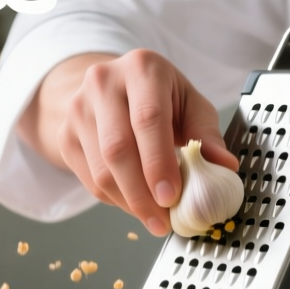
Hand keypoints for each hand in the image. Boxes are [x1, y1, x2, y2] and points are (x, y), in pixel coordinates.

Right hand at [18, 50, 238, 235]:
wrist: (113, 87)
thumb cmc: (159, 97)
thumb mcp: (190, 104)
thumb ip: (207, 134)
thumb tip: (224, 166)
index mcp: (142, 68)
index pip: (147, 119)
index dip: (158, 162)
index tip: (170, 196)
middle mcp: (103, 83)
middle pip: (118, 149)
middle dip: (141, 193)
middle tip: (162, 220)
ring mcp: (78, 109)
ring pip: (101, 171)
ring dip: (129, 203)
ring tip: (153, 218)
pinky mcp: (65, 135)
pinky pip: (89, 180)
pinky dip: (114, 200)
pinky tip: (134, 202)